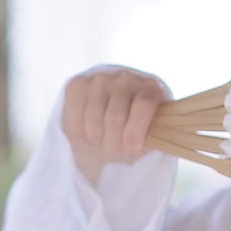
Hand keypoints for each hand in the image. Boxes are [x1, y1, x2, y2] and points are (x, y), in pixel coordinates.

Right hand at [62, 66, 170, 181]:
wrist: (110, 119)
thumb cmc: (134, 129)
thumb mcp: (149, 134)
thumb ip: (152, 135)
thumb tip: (155, 142)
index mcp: (150, 87)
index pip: (143, 105)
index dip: (135, 133)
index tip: (131, 151)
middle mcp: (125, 77)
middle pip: (115, 117)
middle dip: (114, 144)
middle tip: (115, 153)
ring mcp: (100, 79)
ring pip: (94, 122)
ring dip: (97, 142)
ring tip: (103, 143)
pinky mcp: (77, 84)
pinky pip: (74, 120)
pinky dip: (79, 136)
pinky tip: (88, 135)